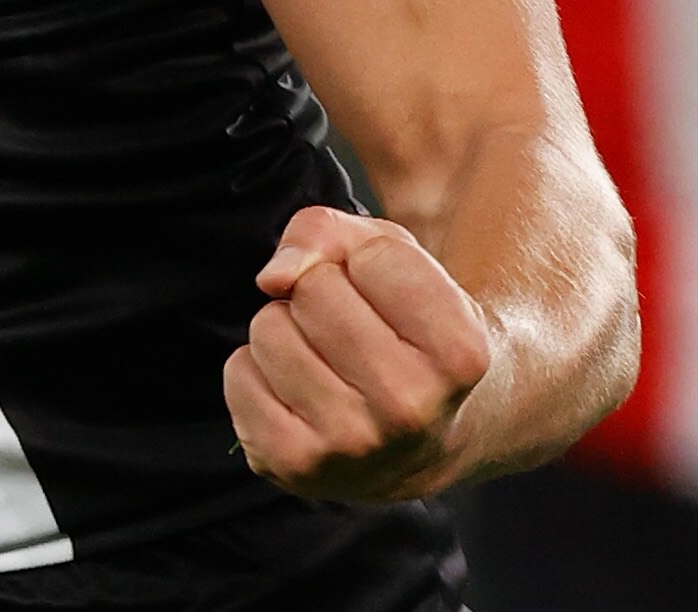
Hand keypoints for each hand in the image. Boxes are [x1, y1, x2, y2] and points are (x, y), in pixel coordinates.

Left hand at [224, 205, 491, 500]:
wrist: (425, 439)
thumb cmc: (405, 327)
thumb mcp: (393, 259)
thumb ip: (329, 232)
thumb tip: (274, 277)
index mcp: (459, 353)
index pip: (374, 259)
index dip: (373, 265)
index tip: (397, 304)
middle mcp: (411, 409)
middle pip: (314, 291)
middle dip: (323, 293)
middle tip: (356, 333)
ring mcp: (351, 445)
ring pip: (269, 330)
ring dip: (288, 331)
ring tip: (329, 362)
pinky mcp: (294, 466)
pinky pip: (238, 375)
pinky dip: (258, 370)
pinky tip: (301, 393)